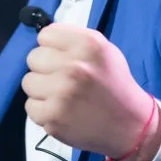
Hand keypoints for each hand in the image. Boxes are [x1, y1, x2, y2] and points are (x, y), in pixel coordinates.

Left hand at [21, 23, 160, 160]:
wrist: (132, 125)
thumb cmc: (115, 84)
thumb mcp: (105, 51)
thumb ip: (74, 41)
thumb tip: (43, 39)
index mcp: (88, 44)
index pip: (45, 35)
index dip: (52, 47)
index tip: (61, 58)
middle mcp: (74, 66)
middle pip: (33, 58)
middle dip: (45, 68)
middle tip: (63, 80)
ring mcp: (61, 93)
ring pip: (28, 82)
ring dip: (41, 90)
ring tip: (62, 96)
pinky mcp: (52, 116)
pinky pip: (30, 106)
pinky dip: (42, 111)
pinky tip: (60, 111)